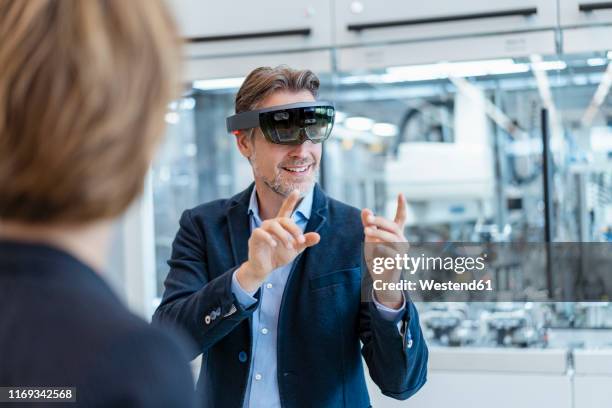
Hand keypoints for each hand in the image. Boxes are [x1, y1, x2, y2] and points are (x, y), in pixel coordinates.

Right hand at [236, 190, 319, 291]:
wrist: (265, 269)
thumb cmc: (279, 256)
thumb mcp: (295, 249)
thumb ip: (305, 241)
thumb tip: (318, 236)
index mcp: (281, 225)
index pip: (286, 210)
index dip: (291, 200)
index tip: (296, 191)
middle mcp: (271, 224)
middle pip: (284, 219)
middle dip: (294, 229)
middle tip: (301, 241)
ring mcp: (262, 230)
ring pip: (273, 225)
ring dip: (283, 235)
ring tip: (290, 246)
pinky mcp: (254, 238)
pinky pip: (260, 233)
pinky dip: (268, 238)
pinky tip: (274, 245)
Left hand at [362, 194, 407, 308]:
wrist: (381, 280)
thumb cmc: (377, 258)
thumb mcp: (370, 239)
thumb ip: (368, 225)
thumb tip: (365, 209)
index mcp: (396, 233)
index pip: (401, 217)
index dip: (401, 206)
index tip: (400, 193)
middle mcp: (402, 240)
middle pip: (394, 226)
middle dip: (380, 221)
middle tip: (367, 219)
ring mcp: (402, 251)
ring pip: (392, 238)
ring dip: (378, 233)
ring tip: (365, 232)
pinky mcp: (399, 262)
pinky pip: (390, 252)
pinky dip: (379, 250)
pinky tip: (373, 252)